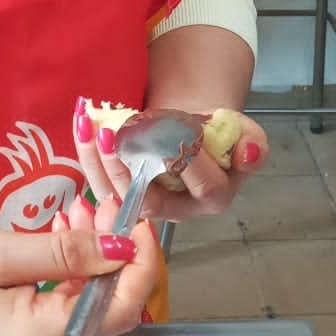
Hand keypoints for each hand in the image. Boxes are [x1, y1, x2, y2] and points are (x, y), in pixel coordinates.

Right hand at [0, 204, 157, 335]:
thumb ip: (64, 252)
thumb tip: (121, 250)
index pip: (122, 308)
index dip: (141, 264)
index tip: (138, 220)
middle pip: (108, 311)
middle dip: (114, 256)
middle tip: (101, 206)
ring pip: (87, 313)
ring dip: (92, 264)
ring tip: (77, 215)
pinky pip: (64, 320)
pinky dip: (71, 281)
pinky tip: (59, 244)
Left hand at [74, 105, 268, 221]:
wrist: (188, 126)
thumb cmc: (214, 131)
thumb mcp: (241, 132)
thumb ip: (252, 144)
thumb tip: (248, 152)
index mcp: (213, 197)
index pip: (203, 186)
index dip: (189, 162)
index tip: (174, 132)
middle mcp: (177, 209)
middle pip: (150, 198)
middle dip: (128, 166)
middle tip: (112, 135)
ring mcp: (145, 204)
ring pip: (118, 192)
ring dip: (100, 160)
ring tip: (93, 128)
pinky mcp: (119, 193)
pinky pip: (100, 180)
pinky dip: (88, 154)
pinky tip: (82, 126)